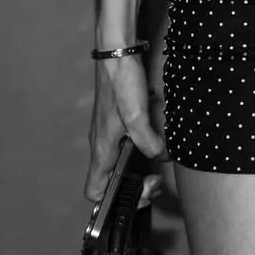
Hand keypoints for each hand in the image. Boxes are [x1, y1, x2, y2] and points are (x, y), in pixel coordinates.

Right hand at [85, 54, 165, 205]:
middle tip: (154, 179)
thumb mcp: (136, 115)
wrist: (118, 52)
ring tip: (160, 154)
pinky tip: (158, 131)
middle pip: (113, 180)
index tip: (137, 192)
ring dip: (142, 163)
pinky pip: (132, 141)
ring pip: (124, 161)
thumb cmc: (121, 84)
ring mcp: (112, 133)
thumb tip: (159, 156)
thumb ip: (147, 140)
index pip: (94, 191)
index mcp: (102, 150)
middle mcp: (104, 145)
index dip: (112, 201)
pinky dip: (146, 142)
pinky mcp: (122, 120)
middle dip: (135, 184)